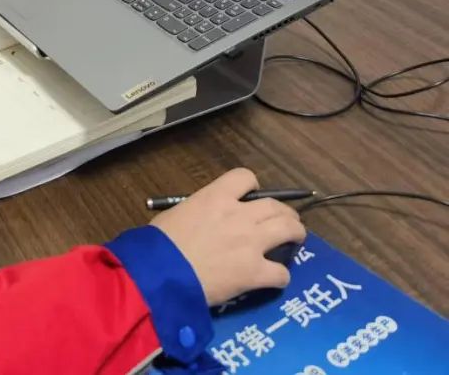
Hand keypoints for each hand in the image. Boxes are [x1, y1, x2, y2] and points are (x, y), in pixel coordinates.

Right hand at [150, 168, 305, 305]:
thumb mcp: (176, 214)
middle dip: (284, 212)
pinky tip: (274, 279)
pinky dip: (281, 276)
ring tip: (294, 240)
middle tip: (283, 222)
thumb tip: (202, 220)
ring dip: (296, 234)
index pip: (245, 177)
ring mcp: (251, 243)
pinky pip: (282, 272)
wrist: (161, 272)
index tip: (251, 197)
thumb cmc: (159, 242)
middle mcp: (240, 215)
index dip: (252, 186)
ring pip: (290, 230)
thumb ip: (196, 211)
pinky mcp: (255, 272)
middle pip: (276, 205)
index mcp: (216, 197)